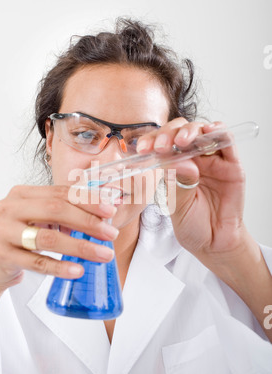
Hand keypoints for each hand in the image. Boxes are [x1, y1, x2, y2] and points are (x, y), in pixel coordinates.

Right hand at [0, 185, 118, 291]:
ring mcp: (3, 231)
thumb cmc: (20, 239)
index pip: (60, 193)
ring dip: (80, 247)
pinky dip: (59, 267)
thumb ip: (65, 214)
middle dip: (88, 222)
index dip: (88, 200)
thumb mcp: (39, 220)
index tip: (110, 210)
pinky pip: (36, 262)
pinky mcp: (1, 255)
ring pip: (48, 238)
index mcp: (22, 194)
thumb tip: (105, 213)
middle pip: (55, 210)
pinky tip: (77, 270)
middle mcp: (10, 208)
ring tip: (103, 254)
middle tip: (111, 234)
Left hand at [136, 117, 246, 262]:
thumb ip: (179, 183)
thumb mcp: (178, 205)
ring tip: (181, 142)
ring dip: (190, 131)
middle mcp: (193, 159)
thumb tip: (180, 162)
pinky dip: (219, 131)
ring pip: (202, 132)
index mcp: (174, 166)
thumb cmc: (192, 224)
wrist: (213, 243)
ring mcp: (212, 160)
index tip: (142, 148)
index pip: (163, 144)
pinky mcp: (232, 165)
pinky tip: (209, 131)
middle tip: (161, 146)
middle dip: (168, 134)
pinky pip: (227, 141)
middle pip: (181, 132)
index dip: (152, 141)